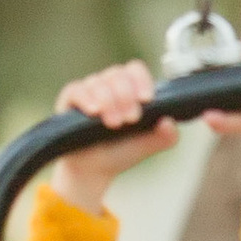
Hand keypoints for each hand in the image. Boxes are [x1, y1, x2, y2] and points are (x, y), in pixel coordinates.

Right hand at [48, 58, 171, 211]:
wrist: (95, 171)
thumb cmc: (122, 152)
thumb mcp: (147, 146)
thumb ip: (165, 136)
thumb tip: (169, 123)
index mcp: (130, 91)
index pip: (135, 70)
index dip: (142, 80)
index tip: (147, 99)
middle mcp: (109, 86)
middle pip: (118, 74)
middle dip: (126, 96)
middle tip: (130, 119)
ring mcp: (89, 91)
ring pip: (98, 81)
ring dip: (109, 100)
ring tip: (113, 123)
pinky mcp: (70, 100)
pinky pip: (76, 89)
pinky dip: (86, 98)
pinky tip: (94, 111)